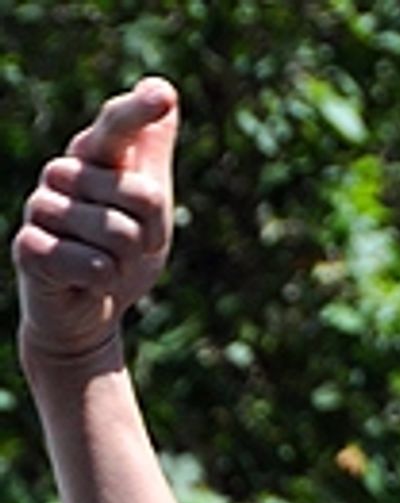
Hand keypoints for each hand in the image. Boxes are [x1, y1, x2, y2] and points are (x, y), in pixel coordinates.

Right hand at [13, 77, 178, 372]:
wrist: (87, 313)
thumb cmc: (119, 254)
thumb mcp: (148, 207)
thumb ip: (151, 152)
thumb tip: (163, 84)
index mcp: (93, 157)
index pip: (116, 127)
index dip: (138, 112)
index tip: (162, 95)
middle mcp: (63, 173)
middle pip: (141, 195)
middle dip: (149, 235)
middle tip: (128, 250)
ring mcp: (41, 208)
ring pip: (118, 233)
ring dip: (125, 262)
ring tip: (104, 265)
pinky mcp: (29, 247)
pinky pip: (91, 263)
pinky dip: (101, 280)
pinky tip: (87, 282)